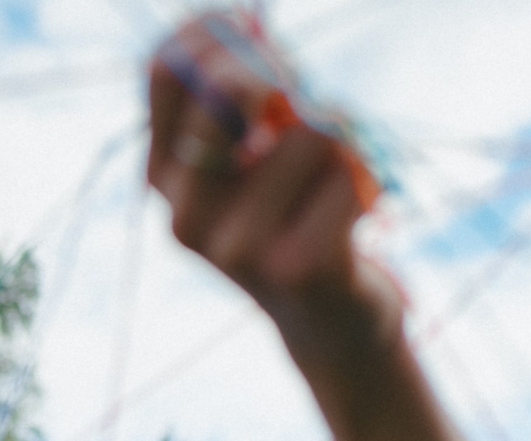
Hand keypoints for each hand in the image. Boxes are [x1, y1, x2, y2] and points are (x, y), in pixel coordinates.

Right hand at [147, 13, 400, 364]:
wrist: (329, 320)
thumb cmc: (297, 217)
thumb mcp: (259, 149)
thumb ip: (247, 88)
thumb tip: (244, 20)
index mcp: (164, 178)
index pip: (166, 68)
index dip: (215, 32)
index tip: (253, 32)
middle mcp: (185, 214)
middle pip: (231, 88)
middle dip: (281, 77)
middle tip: (299, 102)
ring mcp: (236, 247)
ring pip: (310, 128)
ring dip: (341, 137)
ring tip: (334, 181)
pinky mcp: (298, 268)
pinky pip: (349, 172)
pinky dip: (365, 178)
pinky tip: (354, 215)